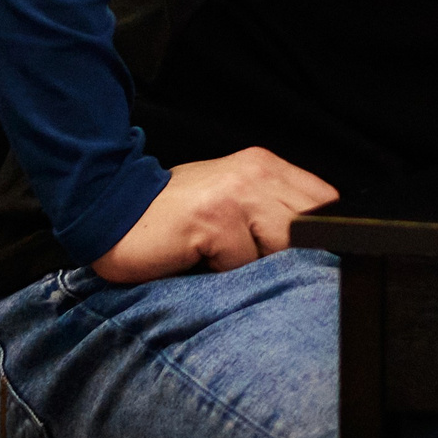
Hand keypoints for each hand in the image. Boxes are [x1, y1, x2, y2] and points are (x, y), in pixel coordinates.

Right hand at [92, 146, 338, 282]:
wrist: (113, 212)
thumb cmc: (174, 216)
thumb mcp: (234, 202)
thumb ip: (273, 212)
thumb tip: (317, 245)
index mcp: (265, 166)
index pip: (324, 200)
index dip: (320, 234)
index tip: (301, 254)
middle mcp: (255, 173)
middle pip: (308, 228)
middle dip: (286, 255)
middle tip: (244, 259)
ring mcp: (236, 194)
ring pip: (279, 248)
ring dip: (250, 264)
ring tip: (217, 255)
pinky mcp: (214, 219)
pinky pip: (241, 263)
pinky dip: (220, 272)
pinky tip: (196, 257)